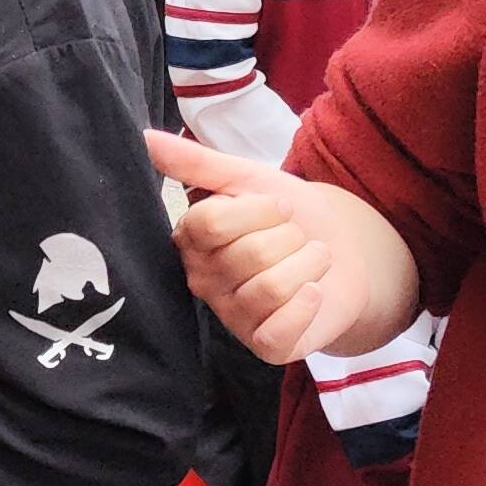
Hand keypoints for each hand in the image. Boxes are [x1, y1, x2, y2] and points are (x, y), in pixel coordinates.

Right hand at [148, 131, 410, 364]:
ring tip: (312, 260)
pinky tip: (314, 292)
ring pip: (271, 287)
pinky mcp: (265, 347)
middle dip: (289, 237)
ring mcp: (233, 318)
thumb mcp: (246, 178)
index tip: (277, 206)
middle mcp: (203, 282)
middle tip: (295, 238)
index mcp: (191, 241)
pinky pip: (281, 327)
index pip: (210, 223)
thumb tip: (142, 138)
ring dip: (308, 264)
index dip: (256, 210)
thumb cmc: (289, 215)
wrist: (343, 250)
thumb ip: (193, 162)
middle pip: (248, 254)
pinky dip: (307, 304)